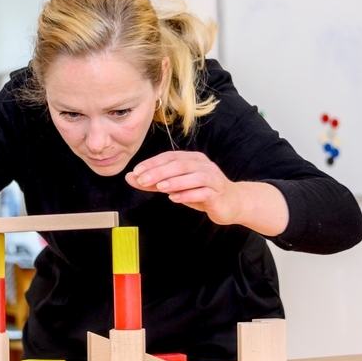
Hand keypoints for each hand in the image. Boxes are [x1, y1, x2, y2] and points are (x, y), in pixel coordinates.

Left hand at [125, 151, 288, 235]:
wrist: (231, 203)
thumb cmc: (201, 192)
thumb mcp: (175, 187)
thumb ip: (153, 183)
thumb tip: (130, 178)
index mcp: (191, 159)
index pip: (169, 157)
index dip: (152, 163)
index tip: (136, 172)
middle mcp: (202, 164)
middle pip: (179, 164)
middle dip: (159, 171)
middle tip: (142, 179)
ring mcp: (212, 178)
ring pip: (193, 176)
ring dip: (175, 181)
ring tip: (159, 187)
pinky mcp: (218, 192)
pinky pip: (204, 191)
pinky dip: (189, 194)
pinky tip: (176, 198)